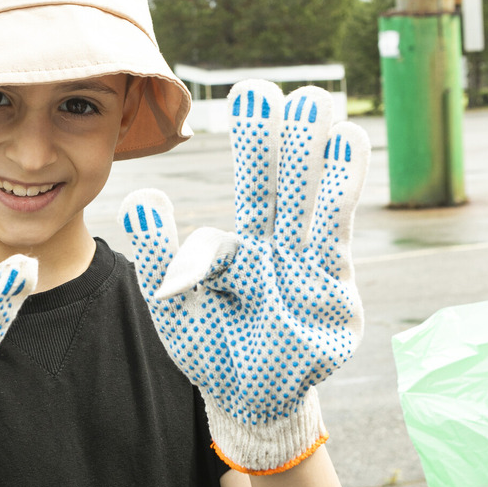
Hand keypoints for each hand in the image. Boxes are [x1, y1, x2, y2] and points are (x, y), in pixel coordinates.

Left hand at [121, 80, 369, 473]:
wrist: (251, 400)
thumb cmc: (213, 349)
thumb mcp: (175, 301)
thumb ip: (159, 251)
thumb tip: (141, 194)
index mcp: (240, 247)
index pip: (251, 193)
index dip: (254, 143)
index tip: (250, 95)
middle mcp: (278, 246)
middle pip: (281, 183)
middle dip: (279, 137)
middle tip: (272, 86)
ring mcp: (307, 264)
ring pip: (310, 200)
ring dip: (312, 154)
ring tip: (314, 101)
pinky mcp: (331, 285)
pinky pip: (334, 232)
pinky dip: (340, 190)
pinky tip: (346, 142)